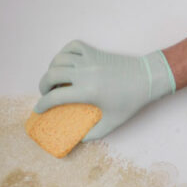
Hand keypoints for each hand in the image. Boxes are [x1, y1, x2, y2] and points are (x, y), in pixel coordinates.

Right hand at [34, 40, 175, 141]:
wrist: (147, 78)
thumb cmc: (130, 101)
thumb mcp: (113, 122)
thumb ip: (94, 133)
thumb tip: (79, 140)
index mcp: (88, 91)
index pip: (55, 97)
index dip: (42, 104)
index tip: (39, 109)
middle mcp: (85, 73)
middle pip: (51, 75)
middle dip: (42, 85)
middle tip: (45, 94)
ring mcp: (89, 60)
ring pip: (58, 59)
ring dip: (51, 69)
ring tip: (54, 80)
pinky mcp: (94, 52)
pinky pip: (72, 47)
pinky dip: (64, 53)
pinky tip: (65, 63)